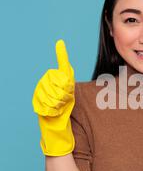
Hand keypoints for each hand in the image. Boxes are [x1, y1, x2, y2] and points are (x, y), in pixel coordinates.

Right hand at [32, 39, 75, 155]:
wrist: (55, 128)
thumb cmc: (64, 112)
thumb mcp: (71, 97)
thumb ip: (69, 85)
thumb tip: (75, 73)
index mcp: (54, 80)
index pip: (60, 66)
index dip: (61, 55)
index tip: (60, 42)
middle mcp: (45, 84)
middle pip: (61, 83)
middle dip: (66, 94)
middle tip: (65, 102)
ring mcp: (40, 92)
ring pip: (56, 94)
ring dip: (61, 103)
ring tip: (59, 108)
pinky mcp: (37, 102)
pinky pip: (50, 103)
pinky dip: (55, 110)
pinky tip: (54, 112)